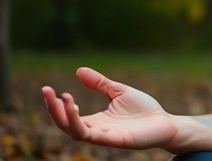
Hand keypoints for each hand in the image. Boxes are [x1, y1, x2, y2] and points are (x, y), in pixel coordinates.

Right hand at [42, 67, 177, 148]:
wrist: (165, 122)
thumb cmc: (143, 110)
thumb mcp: (118, 91)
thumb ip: (99, 84)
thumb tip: (78, 70)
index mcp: (95, 120)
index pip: (68, 115)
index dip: (56, 105)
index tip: (49, 89)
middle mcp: (96, 130)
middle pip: (66, 124)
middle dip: (53, 109)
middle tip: (46, 91)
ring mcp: (105, 136)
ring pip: (76, 132)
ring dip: (65, 116)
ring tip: (61, 98)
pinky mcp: (115, 140)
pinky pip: (93, 136)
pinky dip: (82, 124)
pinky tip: (76, 109)